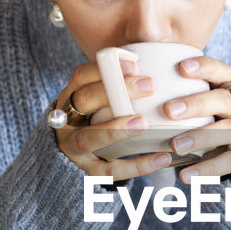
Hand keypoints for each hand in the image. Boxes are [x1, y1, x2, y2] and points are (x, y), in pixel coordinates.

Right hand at [51, 60, 173, 179]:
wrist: (75, 156)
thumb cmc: (97, 119)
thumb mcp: (100, 99)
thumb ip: (119, 82)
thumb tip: (154, 59)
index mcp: (71, 95)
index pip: (82, 76)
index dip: (105, 68)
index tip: (135, 65)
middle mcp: (68, 120)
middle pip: (84, 101)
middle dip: (114, 91)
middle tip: (149, 86)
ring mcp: (74, 147)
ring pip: (90, 138)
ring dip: (116, 129)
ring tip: (144, 123)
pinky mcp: (89, 170)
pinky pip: (112, 170)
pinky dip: (138, 165)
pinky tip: (162, 158)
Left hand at [165, 56, 230, 181]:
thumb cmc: (205, 120)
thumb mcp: (195, 103)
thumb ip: (170, 92)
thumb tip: (132, 74)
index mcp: (224, 88)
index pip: (220, 70)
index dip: (204, 67)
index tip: (181, 68)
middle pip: (224, 99)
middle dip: (197, 103)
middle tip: (169, 111)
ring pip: (228, 129)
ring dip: (201, 136)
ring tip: (176, 146)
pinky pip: (228, 162)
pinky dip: (206, 169)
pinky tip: (185, 176)